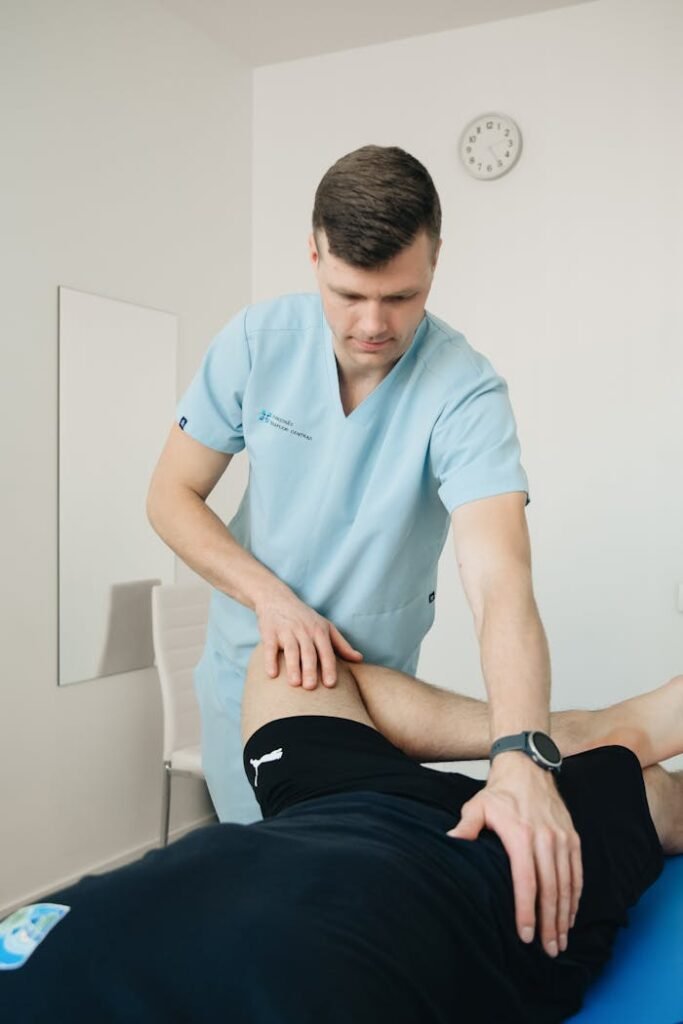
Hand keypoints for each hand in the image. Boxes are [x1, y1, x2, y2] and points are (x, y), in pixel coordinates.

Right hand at [254, 585, 362, 688]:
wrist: (277, 598)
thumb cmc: (305, 618)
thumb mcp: (326, 627)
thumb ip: (342, 645)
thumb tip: (359, 659)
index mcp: (319, 631)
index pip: (326, 651)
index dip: (328, 667)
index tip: (330, 684)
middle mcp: (304, 630)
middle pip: (309, 652)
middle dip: (310, 669)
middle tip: (311, 687)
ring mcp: (286, 630)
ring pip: (291, 650)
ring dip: (293, 667)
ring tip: (294, 683)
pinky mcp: (269, 631)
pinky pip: (270, 647)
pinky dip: (270, 660)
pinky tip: (272, 674)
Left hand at [446, 753, 582, 957]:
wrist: (527, 766)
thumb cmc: (500, 791)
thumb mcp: (477, 805)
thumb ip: (466, 826)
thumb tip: (451, 843)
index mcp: (521, 834)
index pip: (526, 881)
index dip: (526, 911)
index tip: (525, 935)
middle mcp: (545, 839)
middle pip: (551, 889)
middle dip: (550, 923)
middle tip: (548, 949)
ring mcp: (562, 838)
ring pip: (567, 884)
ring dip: (565, 915)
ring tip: (561, 940)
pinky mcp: (573, 837)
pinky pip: (577, 872)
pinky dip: (576, 896)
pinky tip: (571, 914)